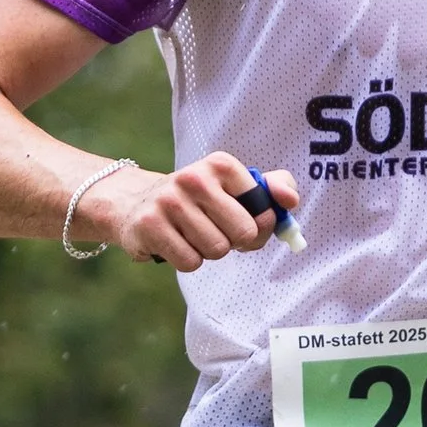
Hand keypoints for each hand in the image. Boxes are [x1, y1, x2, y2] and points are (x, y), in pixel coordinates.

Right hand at [84, 152, 295, 271]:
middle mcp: (194, 177)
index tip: (241, 218)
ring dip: (209, 251)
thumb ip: (274, 187)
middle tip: (216, 231)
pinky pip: (190, 262)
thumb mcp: (234, 185)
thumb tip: (291, 202)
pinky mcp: (149, 226)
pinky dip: (188, 260)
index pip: (264, 209)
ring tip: (192, 234)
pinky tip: (175, 242)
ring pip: (217, 250)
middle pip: (243, 233)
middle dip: (235, 241)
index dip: (258, 223)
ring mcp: (169, 201)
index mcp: (221, 164)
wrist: (135, 204)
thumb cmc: (198, 200)